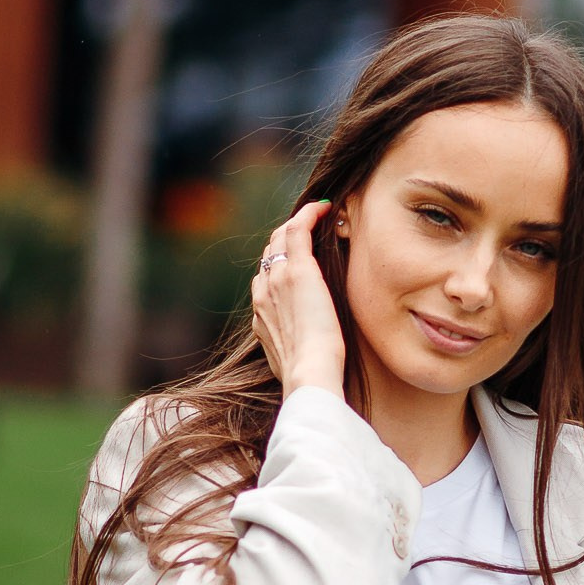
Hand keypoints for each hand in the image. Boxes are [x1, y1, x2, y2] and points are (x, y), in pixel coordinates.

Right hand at [252, 201, 346, 399]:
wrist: (308, 374)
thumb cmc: (308, 375)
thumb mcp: (291, 360)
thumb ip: (291, 346)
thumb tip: (303, 350)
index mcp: (260, 313)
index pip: (265, 276)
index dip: (280, 262)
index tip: (298, 257)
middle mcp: (263, 292)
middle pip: (269, 253)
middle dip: (286, 238)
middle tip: (309, 230)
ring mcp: (278, 279)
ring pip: (281, 238)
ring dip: (298, 224)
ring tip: (317, 217)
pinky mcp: (299, 270)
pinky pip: (298, 230)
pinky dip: (309, 216)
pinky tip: (324, 209)